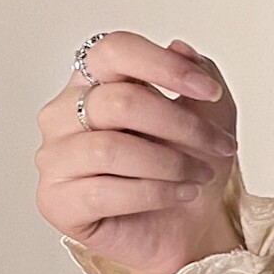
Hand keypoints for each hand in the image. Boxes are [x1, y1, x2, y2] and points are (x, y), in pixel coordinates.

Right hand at [36, 33, 244, 273]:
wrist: (189, 225)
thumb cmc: (189, 163)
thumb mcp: (212, 113)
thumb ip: (200, 73)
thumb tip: (180, 47)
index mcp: (93, 81)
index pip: (113, 51)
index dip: (163, 66)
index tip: (207, 91)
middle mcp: (63, 113)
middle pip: (120, 102)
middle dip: (183, 126)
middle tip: (220, 147)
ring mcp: (53, 157)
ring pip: (110, 149)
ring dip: (170, 164)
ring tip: (200, 175)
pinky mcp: (55, 201)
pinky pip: (103, 191)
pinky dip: (154, 193)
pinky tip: (180, 194)